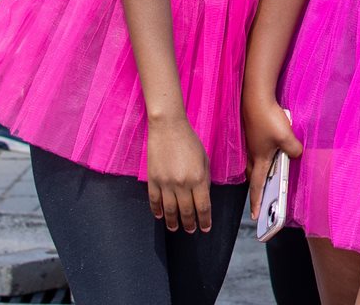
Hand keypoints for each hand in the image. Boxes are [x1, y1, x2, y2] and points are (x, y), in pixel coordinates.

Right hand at [146, 117, 213, 232]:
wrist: (168, 128)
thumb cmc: (189, 141)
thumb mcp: (204, 159)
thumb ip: (205, 179)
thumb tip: (204, 197)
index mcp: (198, 178)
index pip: (203, 206)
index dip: (205, 220)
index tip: (206, 228)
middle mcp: (182, 184)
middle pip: (186, 211)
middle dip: (190, 224)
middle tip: (191, 231)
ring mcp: (165, 183)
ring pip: (170, 210)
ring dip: (173, 222)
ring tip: (175, 229)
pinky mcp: (152, 180)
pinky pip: (154, 201)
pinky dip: (157, 211)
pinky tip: (160, 216)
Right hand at [242, 94, 301, 219]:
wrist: (255, 98)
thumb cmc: (268, 119)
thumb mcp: (287, 137)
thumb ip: (294, 150)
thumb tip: (296, 154)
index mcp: (259, 160)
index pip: (257, 187)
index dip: (256, 202)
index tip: (255, 216)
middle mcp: (252, 154)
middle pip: (253, 176)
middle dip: (257, 187)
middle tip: (261, 196)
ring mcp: (250, 143)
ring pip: (253, 163)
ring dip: (259, 171)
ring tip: (268, 174)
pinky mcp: (252, 133)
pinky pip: (256, 151)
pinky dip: (261, 156)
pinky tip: (269, 149)